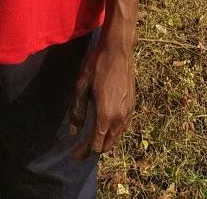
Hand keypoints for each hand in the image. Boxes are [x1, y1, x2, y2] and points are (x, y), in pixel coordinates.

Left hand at [69, 39, 135, 158]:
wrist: (119, 50)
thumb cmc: (97, 65)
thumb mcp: (82, 85)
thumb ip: (77, 110)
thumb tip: (73, 131)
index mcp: (105, 114)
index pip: (95, 143)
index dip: (84, 151)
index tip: (75, 155)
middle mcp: (119, 117)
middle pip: (107, 145)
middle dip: (94, 150)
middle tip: (81, 150)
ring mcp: (128, 112)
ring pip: (117, 137)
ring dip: (105, 142)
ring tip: (92, 141)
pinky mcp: (133, 105)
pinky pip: (123, 127)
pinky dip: (113, 133)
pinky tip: (105, 127)